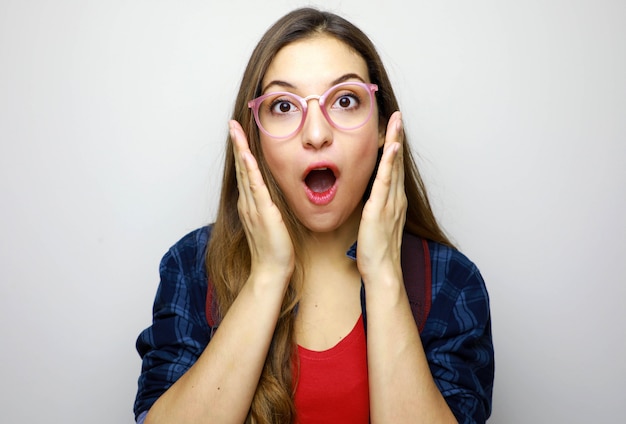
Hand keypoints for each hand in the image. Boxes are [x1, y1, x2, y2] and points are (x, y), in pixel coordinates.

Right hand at [230, 120, 294, 283]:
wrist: (271, 270)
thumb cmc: (275, 250)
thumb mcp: (273, 223)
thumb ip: (271, 208)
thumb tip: (274, 198)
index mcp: (250, 204)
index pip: (245, 172)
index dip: (242, 152)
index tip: (239, 134)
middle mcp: (248, 202)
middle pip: (241, 167)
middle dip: (237, 144)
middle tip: (232, 123)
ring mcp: (253, 206)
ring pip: (245, 172)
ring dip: (240, 150)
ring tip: (234, 130)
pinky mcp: (263, 213)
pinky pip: (256, 187)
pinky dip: (250, 170)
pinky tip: (247, 156)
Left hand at [356, 111, 406, 283]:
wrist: (382, 270)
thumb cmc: (377, 251)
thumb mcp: (375, 223)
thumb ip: (374, 208)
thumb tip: (368, 198)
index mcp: (393, 201)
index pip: (395, 168)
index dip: (394, 147)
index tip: (393, 129)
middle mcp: (396, 198)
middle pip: (398, 161)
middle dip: (398, 137)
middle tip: (398, 116)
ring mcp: (390, 202)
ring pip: (395, 166)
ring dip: (396, 141)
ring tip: (397, 121)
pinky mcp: (380, 208)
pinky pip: (386, 181)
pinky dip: (390, 162)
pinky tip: (391, 146)